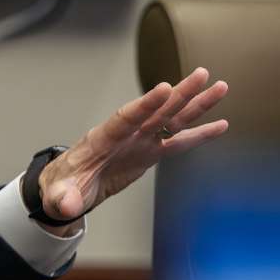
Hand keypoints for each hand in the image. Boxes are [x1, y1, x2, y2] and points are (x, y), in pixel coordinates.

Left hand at [36, 67, 228, 235]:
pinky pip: (177, 142)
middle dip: (178, 94)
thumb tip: (69, 205)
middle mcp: (123, 135)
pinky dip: (198, 134)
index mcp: (100, 140)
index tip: (165, 88)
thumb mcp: (58, 196)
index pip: (125, 118)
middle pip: (155, 111)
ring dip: (194, 105)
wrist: (67, 189)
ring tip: (220, 87)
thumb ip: (64, 199)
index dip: (145, 104)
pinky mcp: (148, 153)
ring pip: (171, 120)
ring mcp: (138, 142)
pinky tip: (220, 125)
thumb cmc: (61, 188)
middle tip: (202, 74)